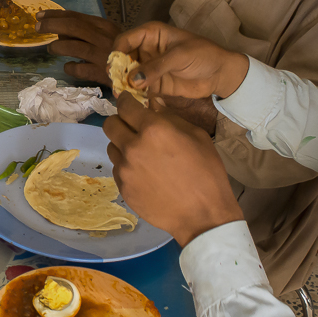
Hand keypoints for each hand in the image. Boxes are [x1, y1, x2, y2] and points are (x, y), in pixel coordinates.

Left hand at [40, 10, 121, 83]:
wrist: (140, 73)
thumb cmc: (122, 52)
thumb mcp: (106, 37)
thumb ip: (85, 33)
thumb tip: (59, 32)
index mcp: (104, 26)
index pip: (76, 16)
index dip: (56, 15)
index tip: (40, 15)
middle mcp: (103, 38)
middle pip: (72, 27)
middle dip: (52, 25)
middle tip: (37, 27)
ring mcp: (102, 56)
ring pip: (74, 47)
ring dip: (58, 47)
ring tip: (50, 49)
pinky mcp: (102, 73)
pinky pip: (80, 70)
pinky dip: (70, 68)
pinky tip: (68, 67)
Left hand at [104, 94, 242, 244]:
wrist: (202, 215)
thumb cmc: (206, 173)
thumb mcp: (197, 137)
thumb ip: (171, 117)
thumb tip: (153, 104)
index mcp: (153, 130)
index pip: (126, 106)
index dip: (126, 101)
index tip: (129, 102)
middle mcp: (133, 147)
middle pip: (110, 125)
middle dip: (120, 121)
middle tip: (133, 127)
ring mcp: (125, 170)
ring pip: (112, 147)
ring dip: (122, 145)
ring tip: (142, 154)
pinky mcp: (123, 188)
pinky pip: (118, 169)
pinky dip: (127, 166)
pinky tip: (145, 174)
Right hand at [113, 22, 250, 101]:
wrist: (221, 74)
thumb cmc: (203, 56)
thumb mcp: (179, 57)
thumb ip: (156, 67)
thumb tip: (132, 80)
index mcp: (151, 34)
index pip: (125, 40)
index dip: (117, 52)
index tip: (114, 68)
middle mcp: (146, 50)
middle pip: (123, 59)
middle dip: (118, 72)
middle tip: (117, 86)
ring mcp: (149, 68)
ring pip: (128, 75)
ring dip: (124, 85)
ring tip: (123, 96)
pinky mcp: (154, 84)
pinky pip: (139, 89)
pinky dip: (134, 95)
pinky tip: (133, 102)